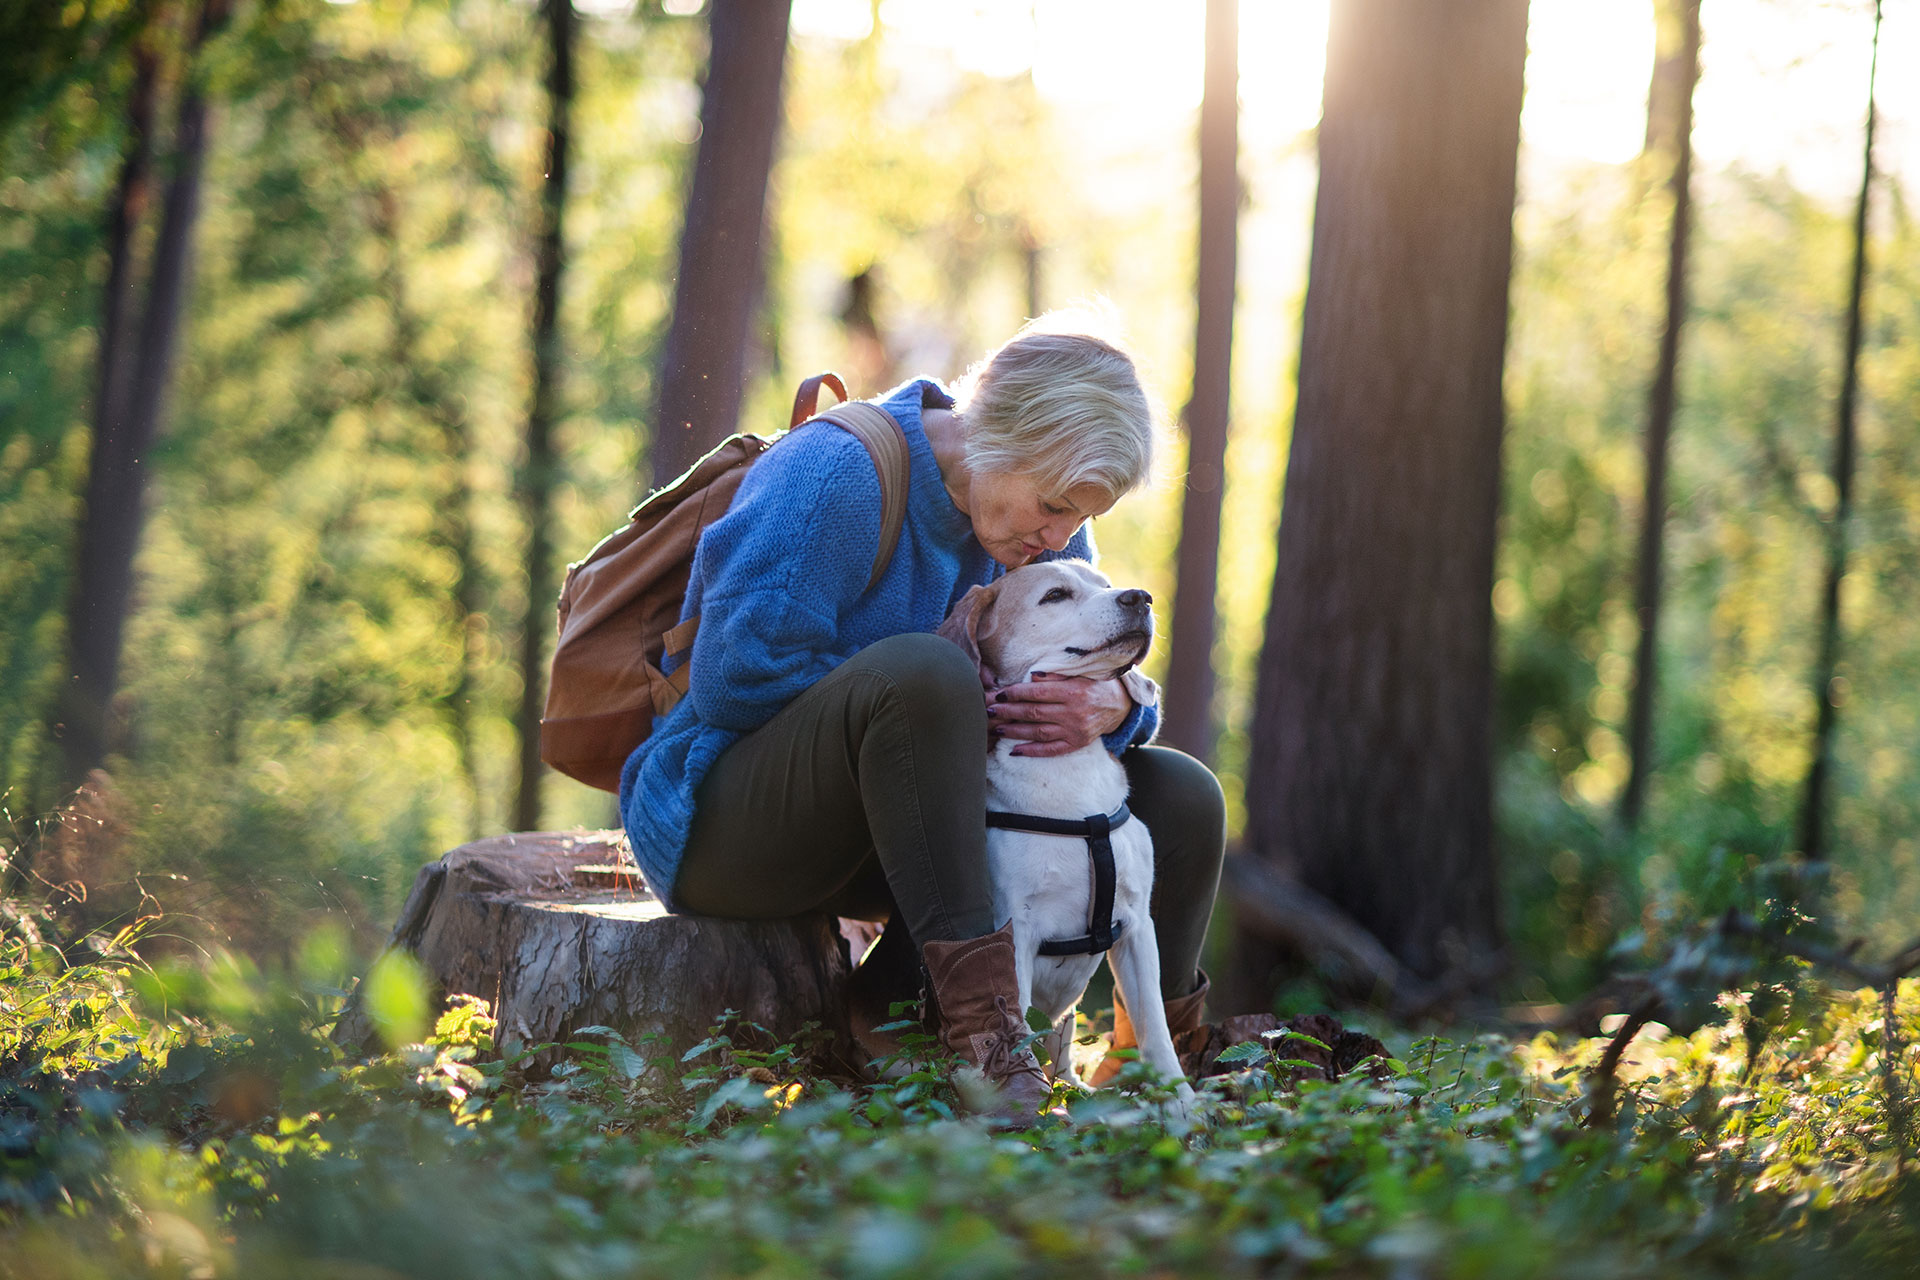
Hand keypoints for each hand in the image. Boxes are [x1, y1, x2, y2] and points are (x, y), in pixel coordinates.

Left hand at [987, 672, 1131, 757]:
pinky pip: (1051, 750)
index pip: (1037, 693)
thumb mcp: (1080, 673)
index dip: (1015, 693)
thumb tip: (1030, 677)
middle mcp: (1074, 713)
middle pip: (1033, 712)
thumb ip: (1055, 675)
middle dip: (1008, 711)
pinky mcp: (1077, 744)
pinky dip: (1032, 751)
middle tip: (989, 710)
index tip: (999, 693)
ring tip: (996, 729)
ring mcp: (1075, 731)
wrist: (1121, 705)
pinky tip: (1015, 750)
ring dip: (1014, 731)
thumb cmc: (1096, 683)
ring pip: (1038, 732)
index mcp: (1073, 691)